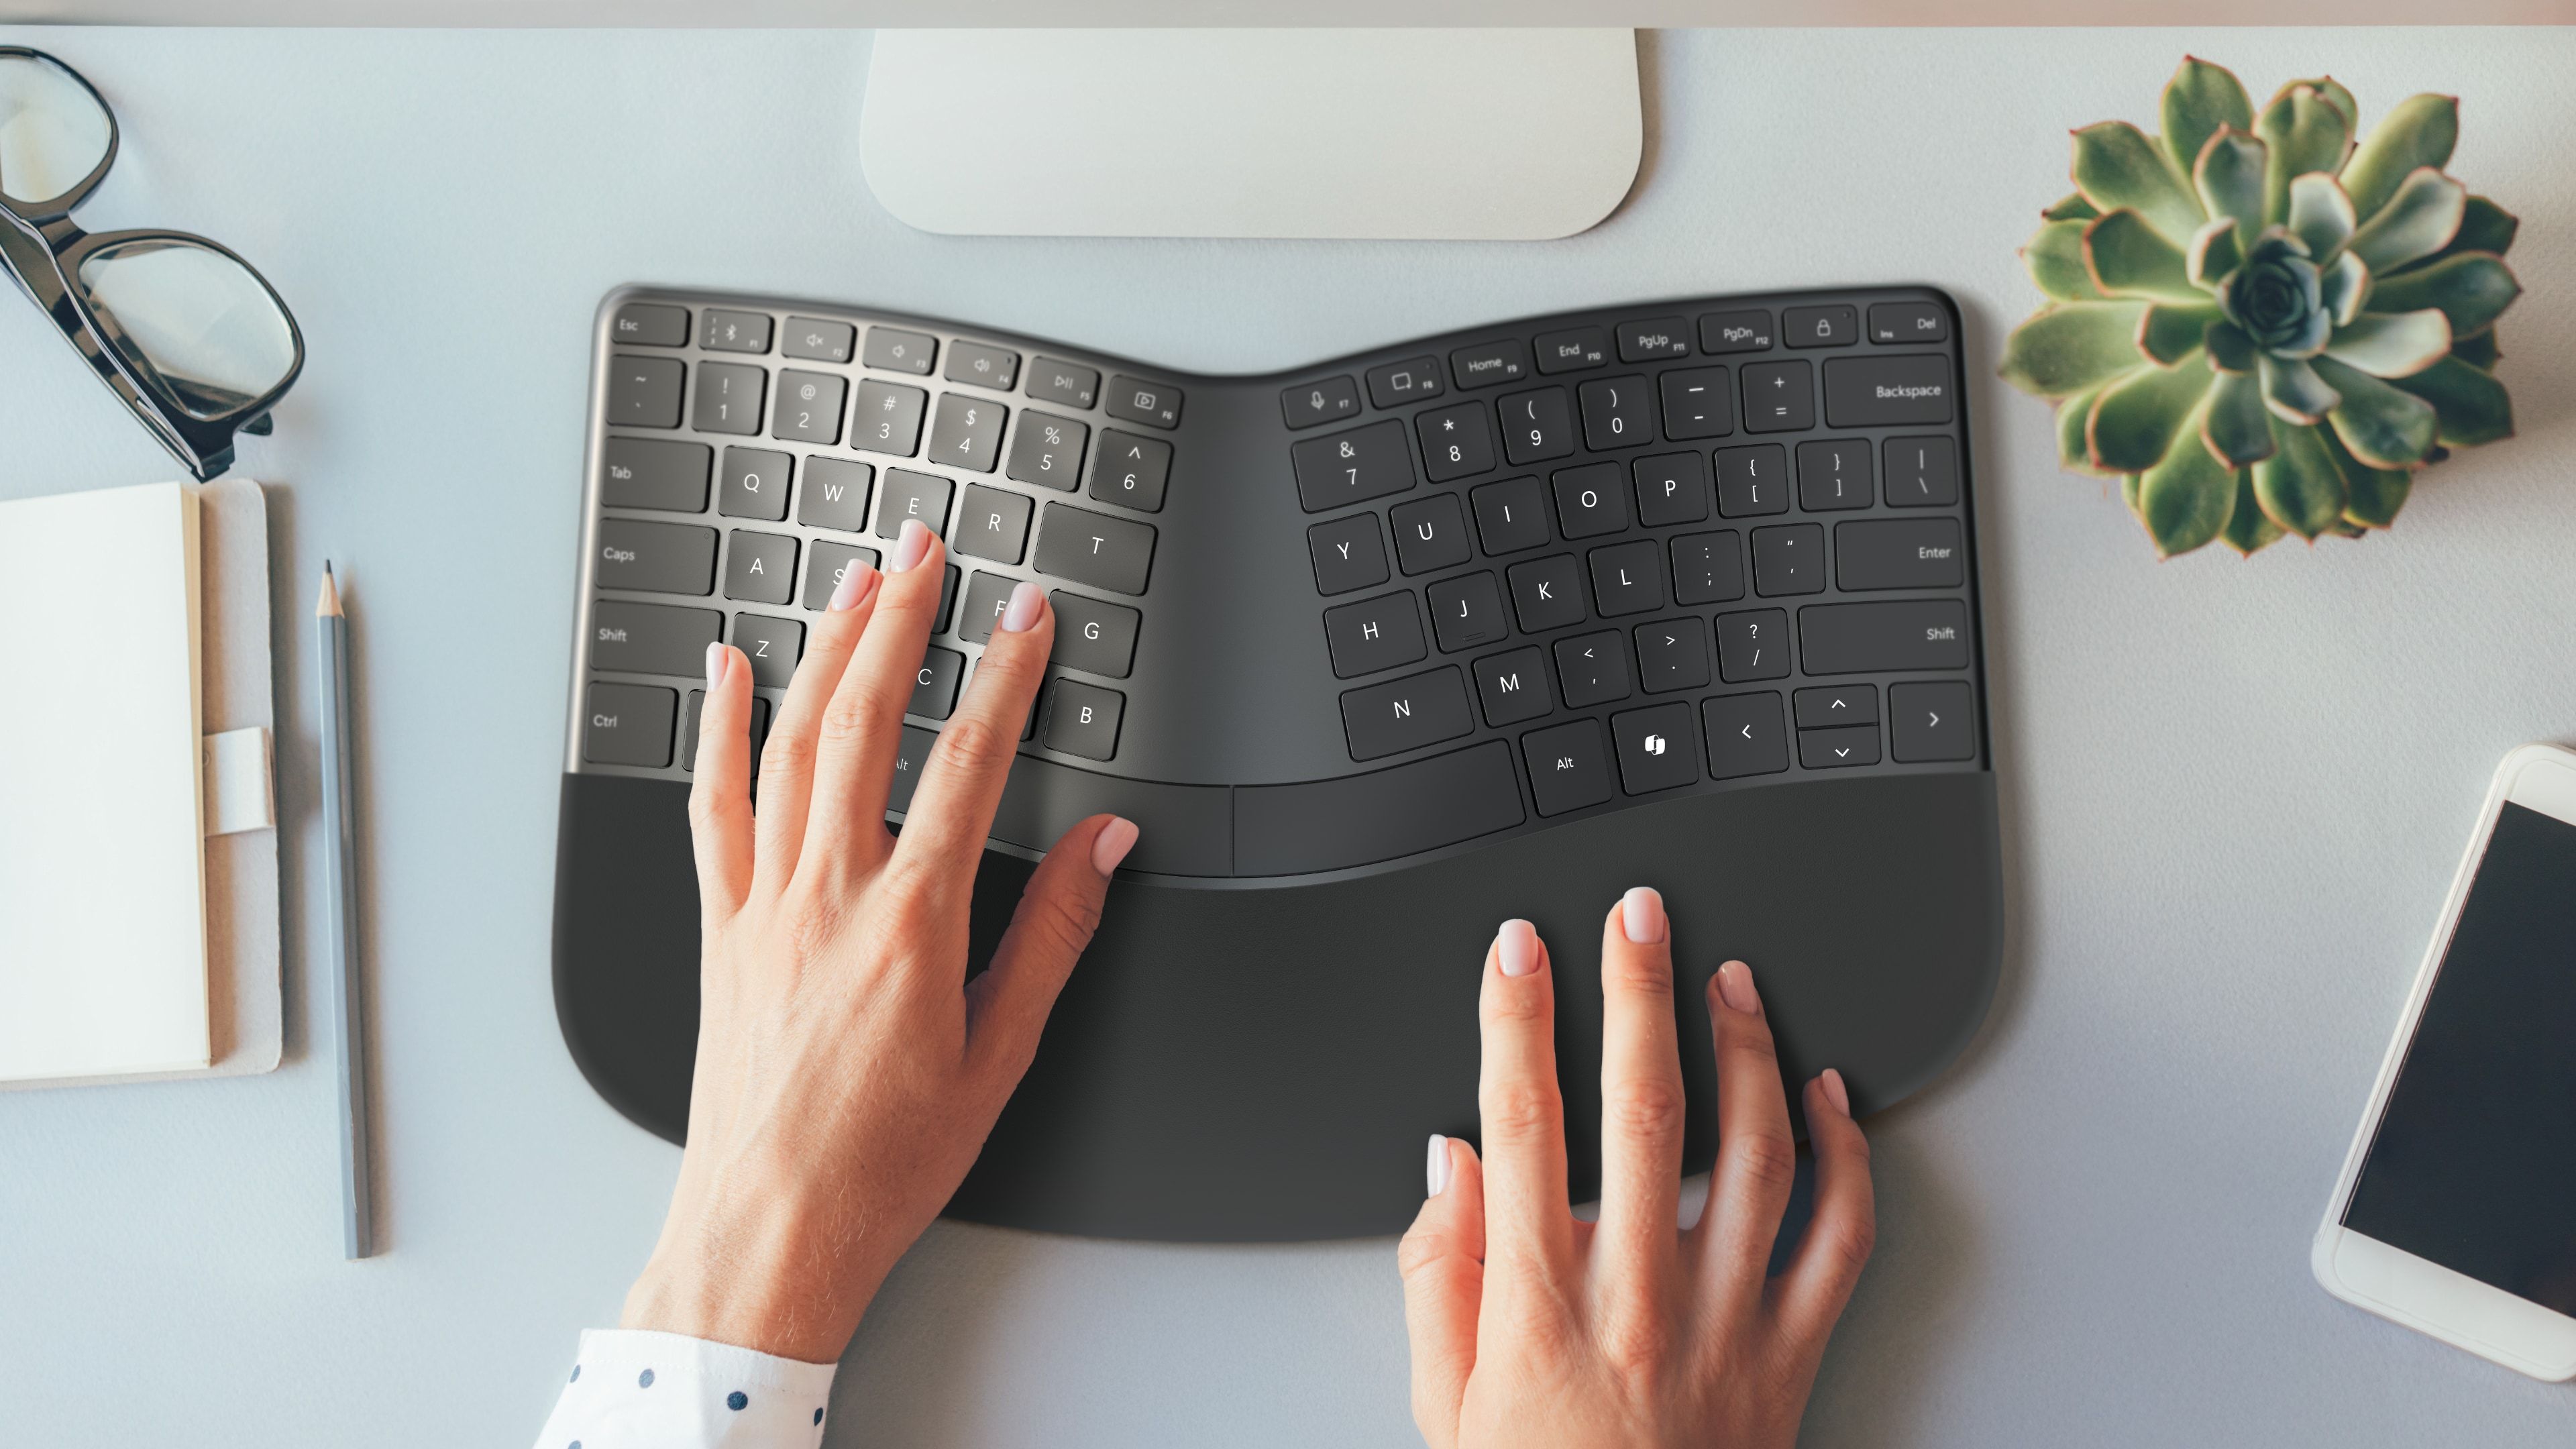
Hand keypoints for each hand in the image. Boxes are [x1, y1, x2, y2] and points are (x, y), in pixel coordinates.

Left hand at [621, 520, 1137, 1363]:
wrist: (770, 1229)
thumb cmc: (884, 1161)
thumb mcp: (1001, 1055)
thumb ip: (1055, 936)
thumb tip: (1105, 848)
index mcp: (911, 926)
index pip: (969, 765)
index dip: (1007, 678)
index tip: (1029, 616)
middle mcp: (827, 897)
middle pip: (865, 722)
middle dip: (901, 621)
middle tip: (927, 549)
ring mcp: (762, 904)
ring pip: (789, 744)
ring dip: (824, 650)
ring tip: (857, 582)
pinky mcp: (717, 927)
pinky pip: (711, 806)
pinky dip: (721, 729)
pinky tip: (731, 670)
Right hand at [1399, 892, 1873, 1447]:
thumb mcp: (1444, 1406)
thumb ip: (1440, 1277)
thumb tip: (1451, 1164)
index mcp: (1540, 1307)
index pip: (1523, 1124)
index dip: (1515, 1020)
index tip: (1517, 949)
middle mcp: (1638, 1302)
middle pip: (1642, 1109)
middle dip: (1638, 990)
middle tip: (1638, 913)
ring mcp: (1726, 1325)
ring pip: (1752, 1155)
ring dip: (1746, 1049)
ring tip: (1733, 979)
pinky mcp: (1793, 1356)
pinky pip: (1839, 1239)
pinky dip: (1846, 1156)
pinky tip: (1829, 1095)